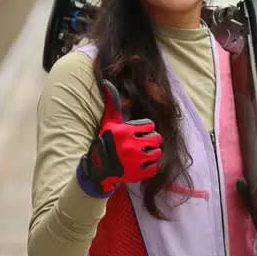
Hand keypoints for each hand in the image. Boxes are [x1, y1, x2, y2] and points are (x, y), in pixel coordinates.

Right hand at [77, 80, 161, 196]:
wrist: (99, 167)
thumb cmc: (106, 139)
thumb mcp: (109, 121)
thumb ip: (113, 102)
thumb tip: (107, 81)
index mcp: (125, 132)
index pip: (150, 125)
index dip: (146, 128)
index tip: (138, 132)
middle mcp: (130, 146)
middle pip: (157, 139)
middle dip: (152, 140)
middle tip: (144, 143)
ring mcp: (134, 161)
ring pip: (157, 153)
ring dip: (152, 153)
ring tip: (143, 153)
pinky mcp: (137, 174)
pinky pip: (154, 168)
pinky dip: (150, 166)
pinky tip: (141, 163)